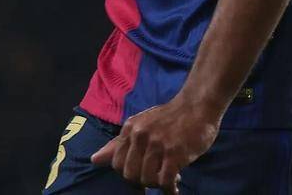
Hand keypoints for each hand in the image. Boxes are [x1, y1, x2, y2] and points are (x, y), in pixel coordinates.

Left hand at [90, 95, 220, 192]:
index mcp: (130, 129)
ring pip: (146, 179)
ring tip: (169, 177)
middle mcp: (140, 135)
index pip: (117, 163)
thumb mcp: (141, 125)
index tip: (142, 173)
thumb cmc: (170, 118)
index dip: (128, 173)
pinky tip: (175, 186)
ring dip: (158, 184)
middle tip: (156, 177)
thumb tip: (94, 160)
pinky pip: (164, 181)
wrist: (197, 105)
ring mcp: (157, 144)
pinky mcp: (174, 152)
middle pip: (129, 175)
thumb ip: (118, 144)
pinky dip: (169, 189)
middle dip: (142, 181)